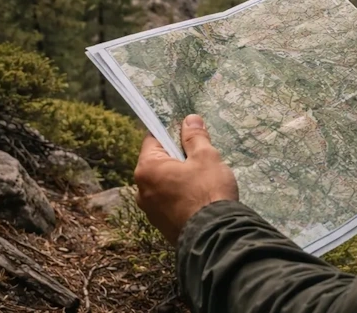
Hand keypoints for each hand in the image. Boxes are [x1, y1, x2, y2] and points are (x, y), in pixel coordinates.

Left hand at [134, 115, 238, 244]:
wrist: (214, 236)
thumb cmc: (208, 191)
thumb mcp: (206, 157)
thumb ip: (195, 137)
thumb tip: (189, 119)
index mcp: (147, 169)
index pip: (153, 139)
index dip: (172, 133)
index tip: (190, 136)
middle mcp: (141, 190)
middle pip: (158, 162)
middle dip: (178, 158)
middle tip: (201, 159)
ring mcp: (150, 210)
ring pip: (164, 183)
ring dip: (179, 178)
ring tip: (203, 181)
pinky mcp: (161, 225)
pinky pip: (168, 201)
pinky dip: (181, 196)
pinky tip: (199, 198)